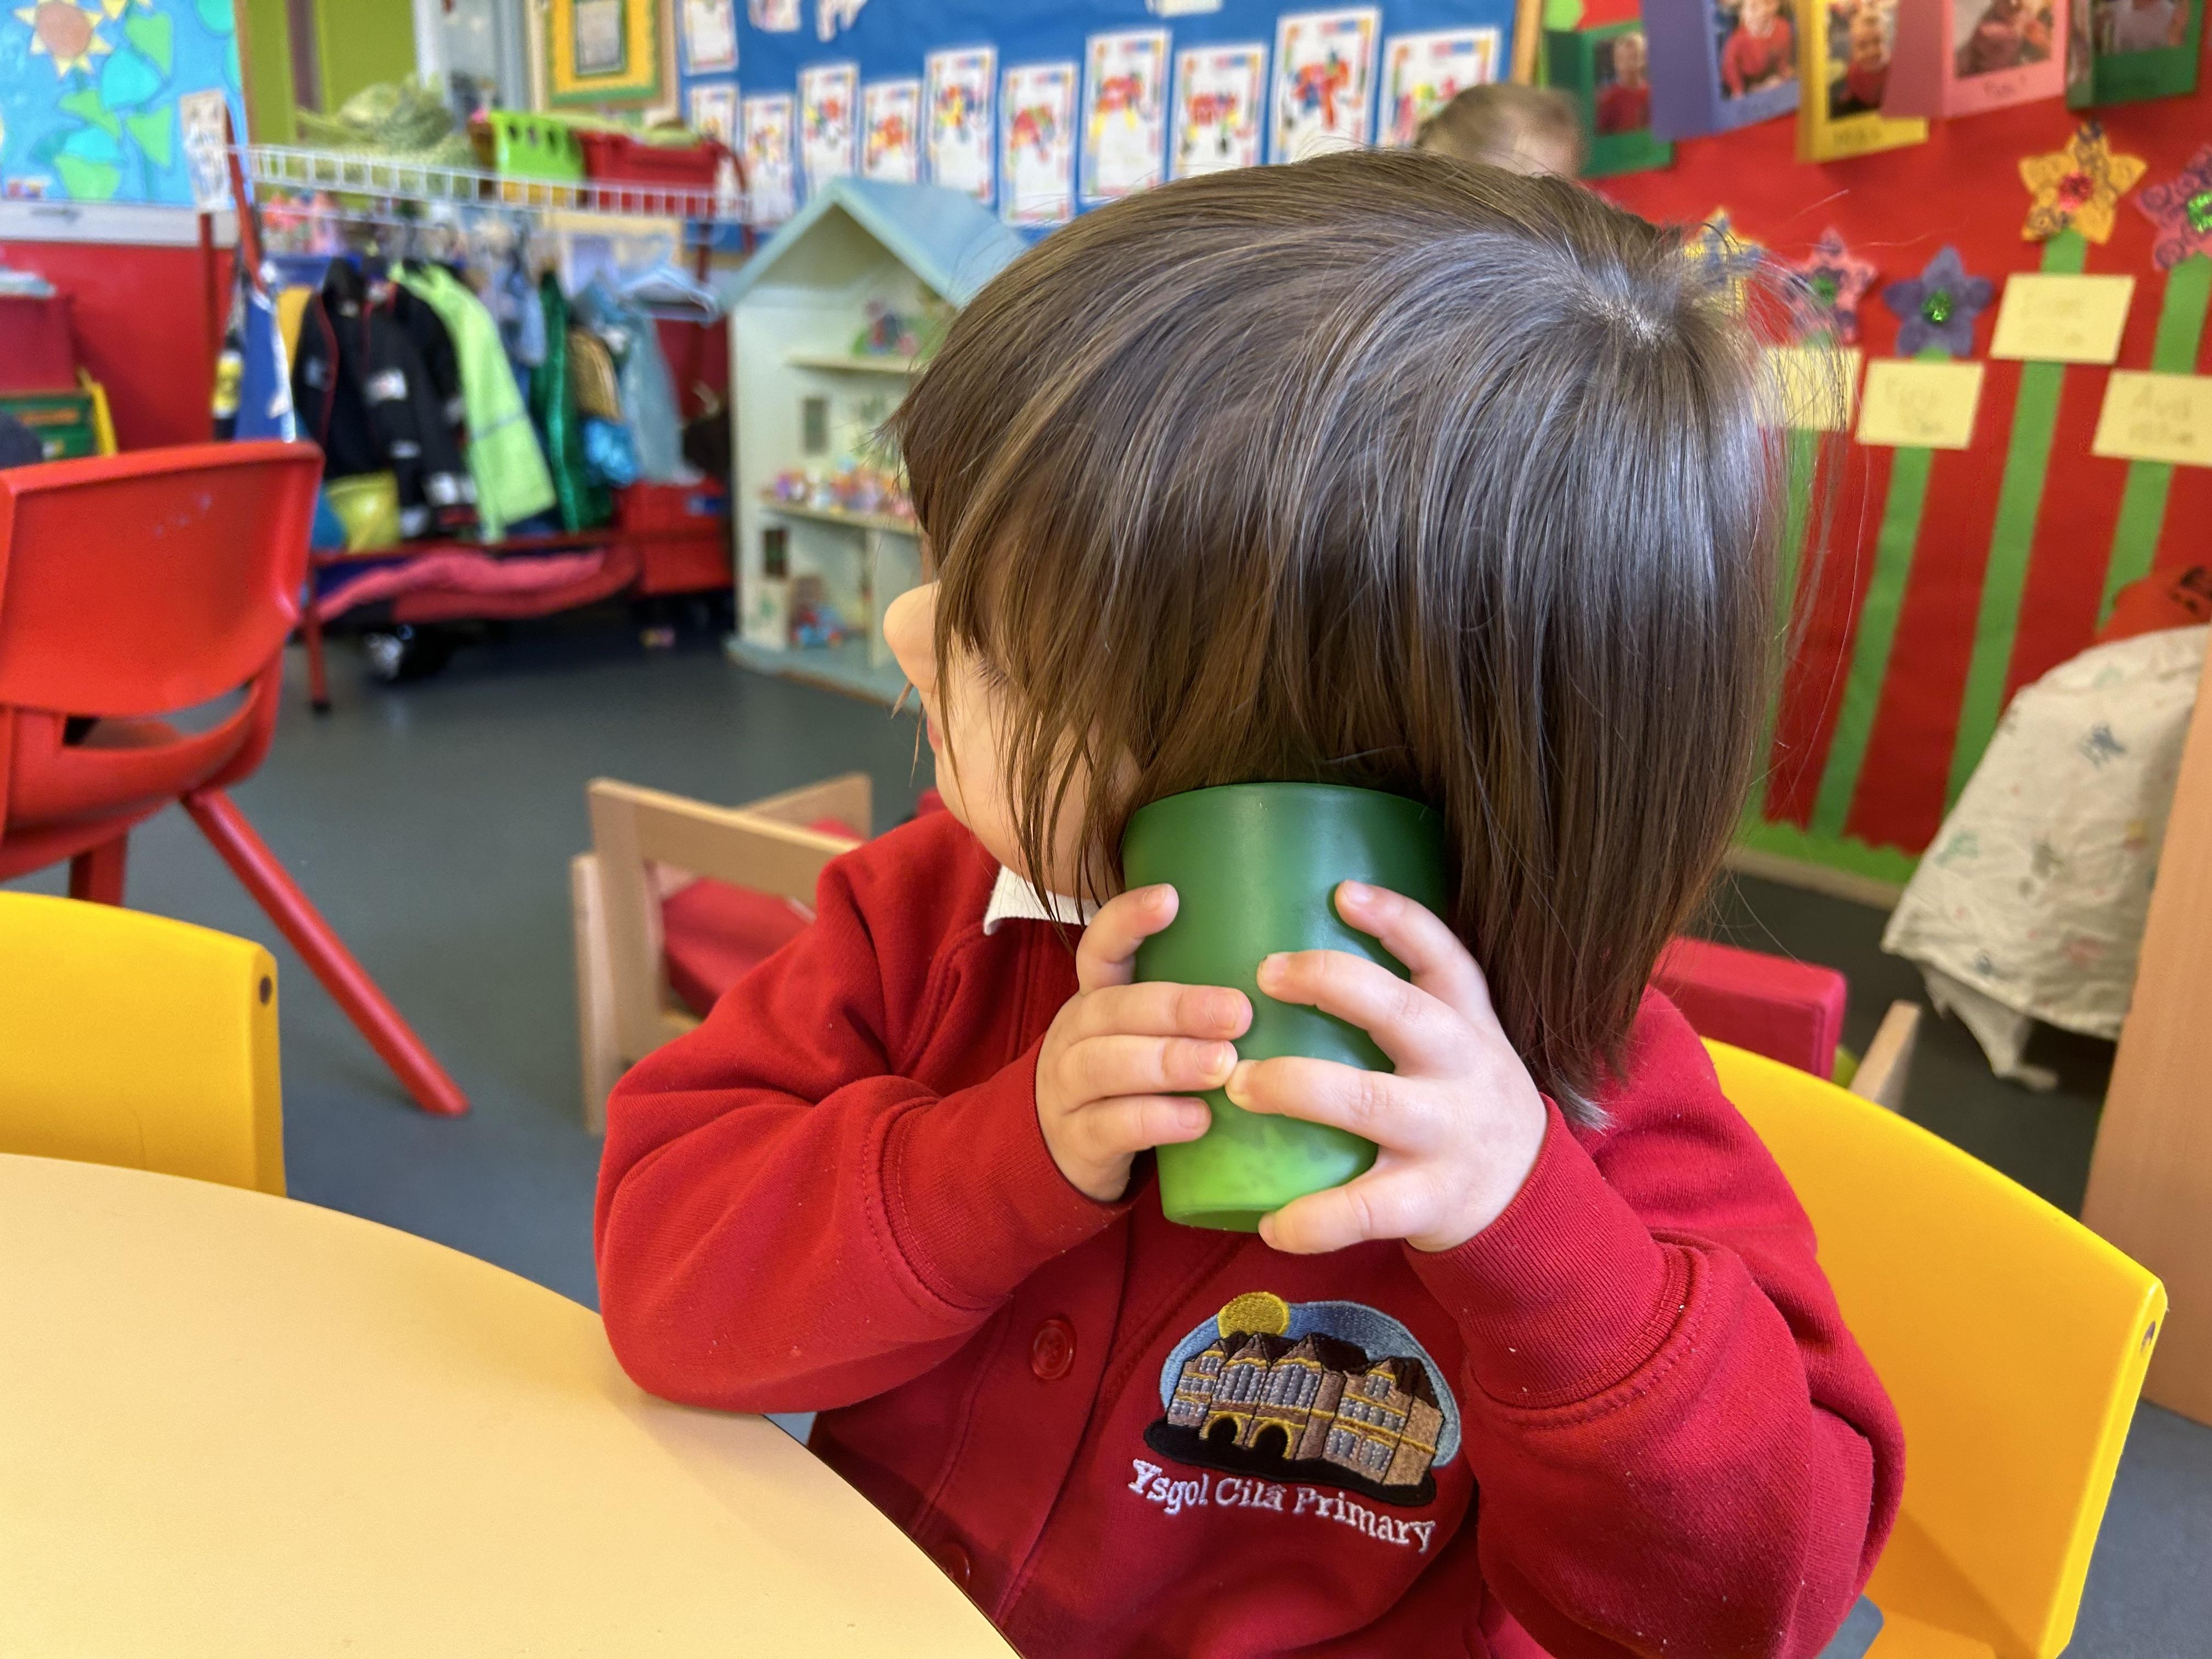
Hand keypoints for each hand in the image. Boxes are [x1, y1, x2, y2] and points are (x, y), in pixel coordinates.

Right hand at [1036, 885, 1251, 1202]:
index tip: (1171, 898)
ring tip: (1223, 1065)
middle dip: (1177, 1007)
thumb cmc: (1132, 1081)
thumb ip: (1191, 1005)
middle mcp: (1074, 1035)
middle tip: (1238, 1012)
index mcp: (1096, 998)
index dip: (1128, 921)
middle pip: (1114, 1008)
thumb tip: (1284, 969)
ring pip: (1106, 1065)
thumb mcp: (1146, 1033)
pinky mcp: (1078, 1141)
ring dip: (1168, 1062)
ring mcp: (1067, 1089)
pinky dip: (1156, 1120)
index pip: (1100, 947)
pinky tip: (1199, 1119)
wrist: (1071, 1153)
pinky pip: (1111, 1126)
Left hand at [1227, 882, 1546, 1254]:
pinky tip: (1271, 1223)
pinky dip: (1314, 1218)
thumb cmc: (1462, 1098)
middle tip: (1261, 977)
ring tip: (1238, 1085)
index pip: (1440, 954)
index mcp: (1466, 1019)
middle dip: (1330, 986)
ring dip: (1296, 1087)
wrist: (1527, 1197)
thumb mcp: (1461, 1035)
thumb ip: (1407, 993)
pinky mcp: (1430, 1199)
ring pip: (1368, 1102)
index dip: (1394, 919)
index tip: (1341, 892)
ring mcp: (1444, 1134)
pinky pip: (1365, 1207)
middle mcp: (1460, 1068)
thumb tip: (1308, 932)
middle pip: (1401, 1013)